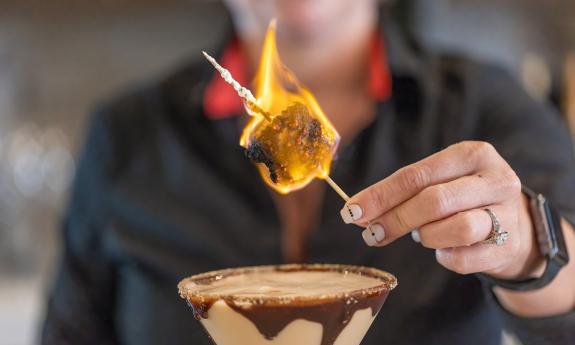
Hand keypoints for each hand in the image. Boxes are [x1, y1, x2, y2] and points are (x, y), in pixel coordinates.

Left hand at [340, 141, 543, 279]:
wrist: (517, 226)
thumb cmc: (464, 198)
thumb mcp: (439, 182)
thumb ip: (402, 193)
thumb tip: (357, 212)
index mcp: (472, 154)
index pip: (417, 175)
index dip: (381, 195)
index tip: (352, 211)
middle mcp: (494, 179)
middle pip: (434, 201)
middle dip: (396, 219)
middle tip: (372, 234)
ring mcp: (508, 213)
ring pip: (456, 227)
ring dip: (428, 236)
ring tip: (424, 235)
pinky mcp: (510, 245)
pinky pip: (465, 258)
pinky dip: (445, 257)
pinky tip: (443, 250)